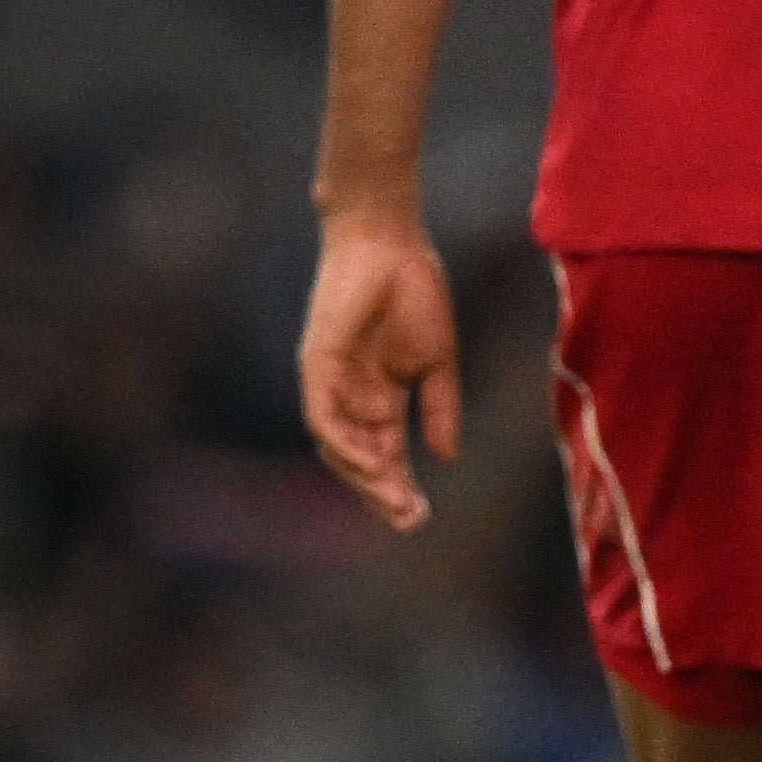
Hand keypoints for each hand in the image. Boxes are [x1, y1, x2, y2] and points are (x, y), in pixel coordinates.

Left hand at [299, 207, 462, 530]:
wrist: (390, 242)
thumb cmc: (415, 291)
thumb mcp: (438, 360)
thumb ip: (441, 407)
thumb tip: (445, 457)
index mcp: (381, 396)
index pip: (386, 454)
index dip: (400, 486)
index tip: (421, 517)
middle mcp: (351, 398)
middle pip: (360, 459)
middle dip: (381, 492)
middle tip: (409, 520)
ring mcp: (331, 383)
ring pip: (339, 446)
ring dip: (363, 475)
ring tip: (393, 497)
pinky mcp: (316, 365)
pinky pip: (322, 416)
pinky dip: (342, 441)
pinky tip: (367, 460)